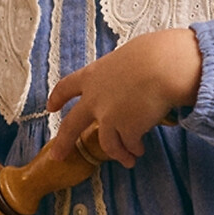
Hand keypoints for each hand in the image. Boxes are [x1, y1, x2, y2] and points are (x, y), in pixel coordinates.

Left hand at [46, 27, 201, 167]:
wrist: (163, 67)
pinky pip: (128, 145)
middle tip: (58, 156)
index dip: (58, 97)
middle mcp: (94, 99)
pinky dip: (134, 149)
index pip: (67, 86)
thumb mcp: (127, 57)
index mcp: (93, 75)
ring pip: (106, 143)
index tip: (50, 107)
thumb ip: (121, 73)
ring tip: (128, 160)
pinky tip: (140, 150)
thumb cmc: (153, 54)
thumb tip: (133, 80)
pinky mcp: (125, 130)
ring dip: (117, 154)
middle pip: (71, 125)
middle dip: (64, 143)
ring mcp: (108, 117)